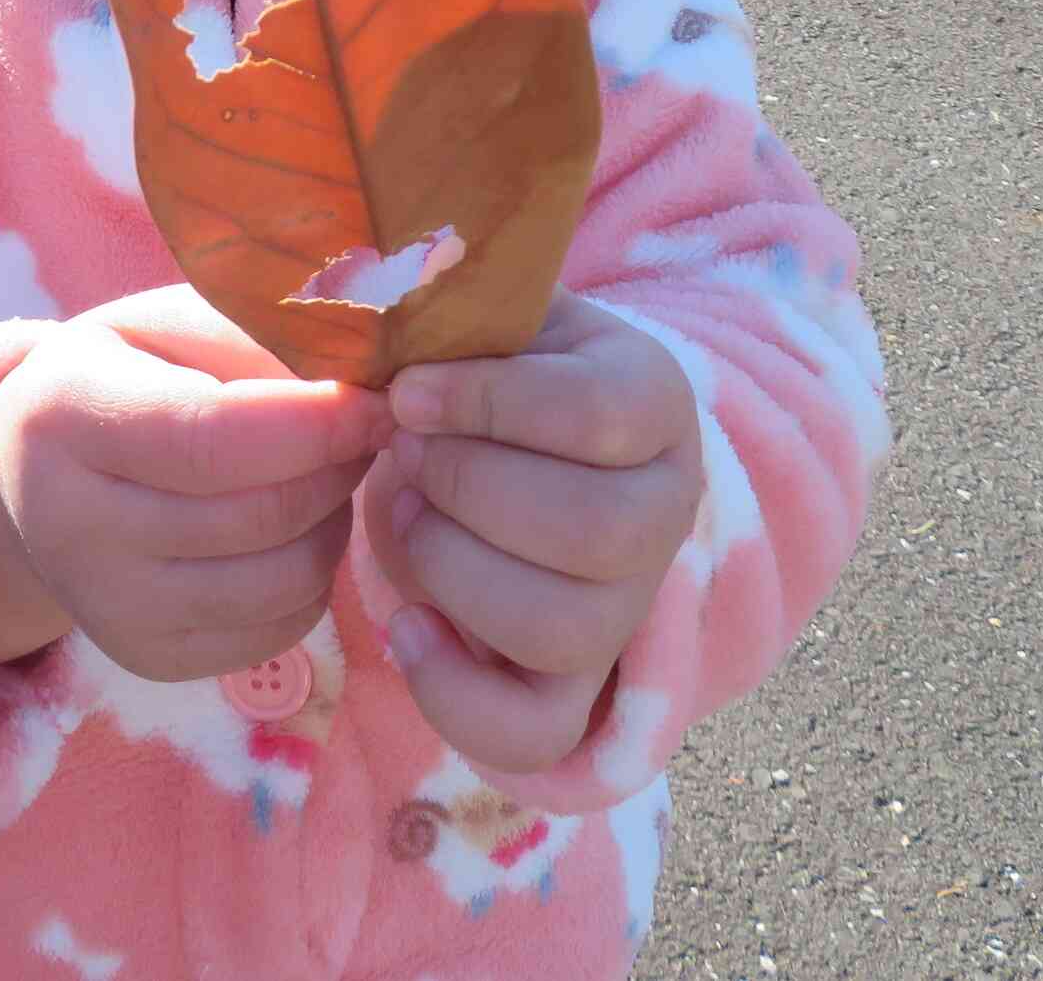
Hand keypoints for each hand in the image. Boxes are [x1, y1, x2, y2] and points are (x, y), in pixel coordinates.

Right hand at [0, 284, 392, 684]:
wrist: (34, 472)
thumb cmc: (126, 372)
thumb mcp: (170, 320)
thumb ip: (258, 334)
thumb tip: (366, 378)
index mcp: (64, 416)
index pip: (209, 438)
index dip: (314, 423)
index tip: (379, 398)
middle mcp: (69, 526)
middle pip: (256, 516)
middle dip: (337, 466)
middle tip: (364, 425)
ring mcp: (108, 607)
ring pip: (280, 581)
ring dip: (333, 520)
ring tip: (326, 470)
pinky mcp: (150, 657)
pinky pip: (280, 629)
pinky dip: (315, 575)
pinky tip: (298, 526)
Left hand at [364, 291, 702, 773]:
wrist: (514, 443)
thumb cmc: (486, 365)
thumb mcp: (483, 313)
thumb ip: (446, 311)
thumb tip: (377, 326)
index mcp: (654, 400)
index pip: (598, 414)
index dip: (487, 404)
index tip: (406, 391)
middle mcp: (665, 511)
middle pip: (593, 531)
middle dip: (468, 490)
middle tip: (404, 455)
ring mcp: (626, 607)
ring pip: (566, 629)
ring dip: (455, 572)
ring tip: (405, 517)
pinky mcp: (575, 686)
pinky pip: (533, 731)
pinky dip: (452, 687)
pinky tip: (406, 622)